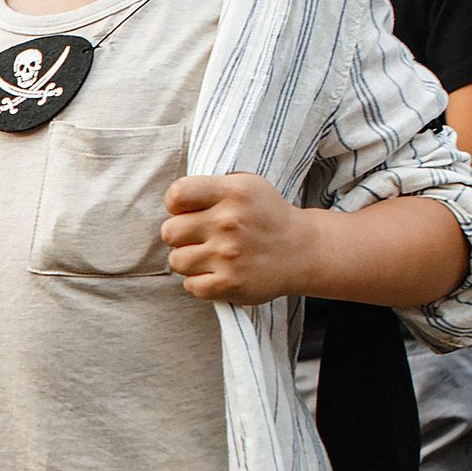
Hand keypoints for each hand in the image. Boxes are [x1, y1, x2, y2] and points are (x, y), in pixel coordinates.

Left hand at [162, 173, 311, 303]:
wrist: (302, 251)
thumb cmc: (265, 216)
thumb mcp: (245, 185)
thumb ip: (208, 187)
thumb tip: (172, 201)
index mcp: (232, 193)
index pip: (176, 195)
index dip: (176, 205)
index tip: (188, 210)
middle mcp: (229, 223)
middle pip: (169, 232)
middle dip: (181, 235)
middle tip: (203, 236)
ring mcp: (229, 256)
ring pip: (176, 261)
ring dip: (190, 260)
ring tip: (212, 255)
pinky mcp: (230, 284)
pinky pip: (190, 285)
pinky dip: (200, 282)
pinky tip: (218, 272)